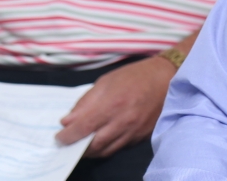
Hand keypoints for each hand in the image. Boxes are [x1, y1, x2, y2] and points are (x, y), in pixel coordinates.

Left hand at [56, 56, 174, 156]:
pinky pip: (118, 148)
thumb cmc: (135, 76)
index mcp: (112, 104)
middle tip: (68, 143)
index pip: (83, 128)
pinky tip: (100, 140)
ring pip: (105, 151)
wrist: (167, 79)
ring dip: (90, 151)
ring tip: (82, 143)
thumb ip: (86, 101)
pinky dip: (105, 148)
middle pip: (93, 145)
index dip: (67, 136)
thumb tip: (68, 120)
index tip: (59, 137)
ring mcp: (133, 132)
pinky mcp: (140, 138)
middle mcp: (123, 122)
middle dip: (77, 147)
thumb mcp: (107, 81)